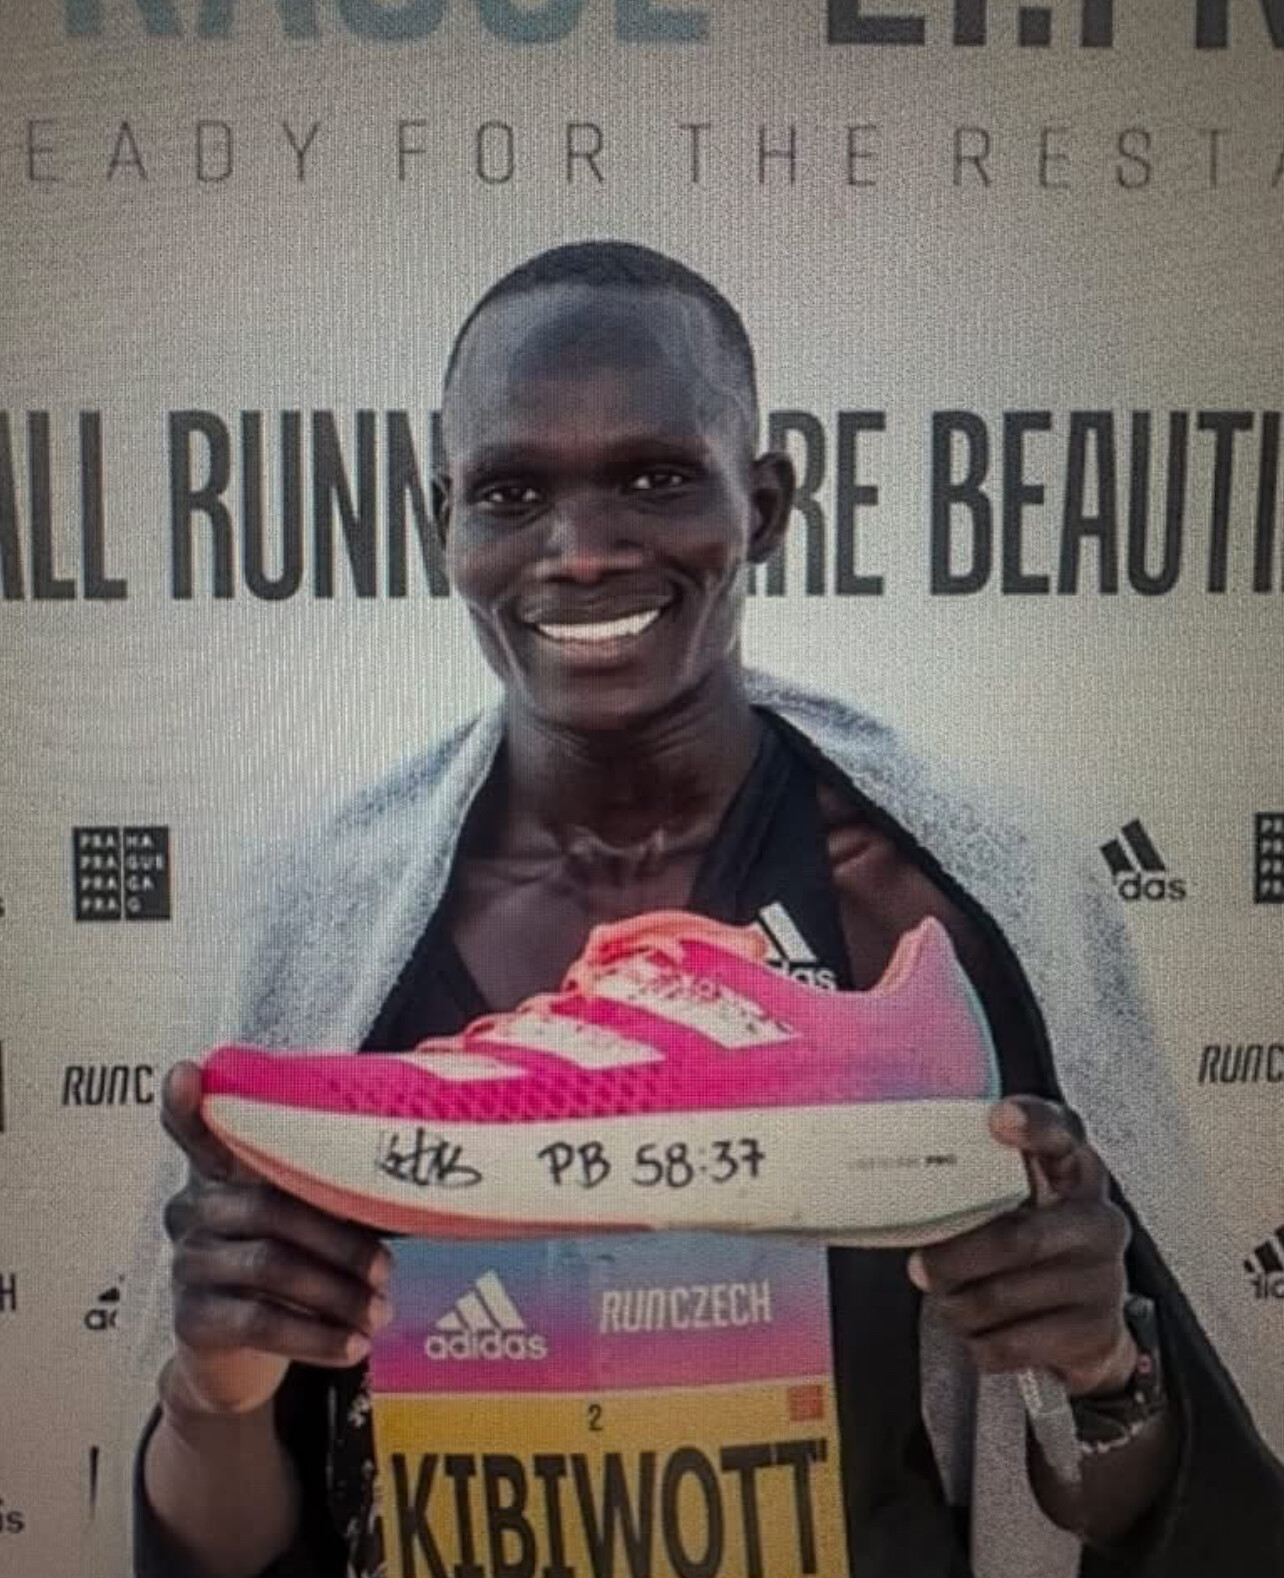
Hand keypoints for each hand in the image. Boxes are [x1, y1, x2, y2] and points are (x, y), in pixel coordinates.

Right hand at [159, 1061, 393, 1416]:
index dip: (188, 1104)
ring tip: (381, 1310)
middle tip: (389, 1270)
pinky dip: (315, 1336)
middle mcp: (195, 1209)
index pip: (196, 1130)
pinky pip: (259, 1321)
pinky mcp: (193, 1317)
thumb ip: (336, 1187)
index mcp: (224, 1173)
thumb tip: (417, 1174)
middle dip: (340, 1239)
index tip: (188, 1075)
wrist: (238, 1359)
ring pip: (270, 1265)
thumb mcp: (306, 1220)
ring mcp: (188, 1263)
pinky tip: (352, 1345)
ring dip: (337, 1291)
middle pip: (268, 1206)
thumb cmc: (287, 1267)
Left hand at [907, 1096, 1135, 1397]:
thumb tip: (905, 1183)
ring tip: (950, 1301)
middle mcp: (1098, 1220)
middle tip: (922, 1268)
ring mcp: (1104, 1278)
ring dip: (961, 1305)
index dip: (1033, 1123)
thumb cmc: (1032, 1249)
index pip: (1062, 1133)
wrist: (1085, 1326)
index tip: (999, 1118)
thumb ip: (980, 1183)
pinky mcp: (1096, 1332)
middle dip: (958, 1259)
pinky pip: (1015, 1342)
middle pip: (1019, 1237)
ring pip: (1007, 1296)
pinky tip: (978, 1333)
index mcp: (1075, 1172)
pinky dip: (981, 1341)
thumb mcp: (1016, 1205)